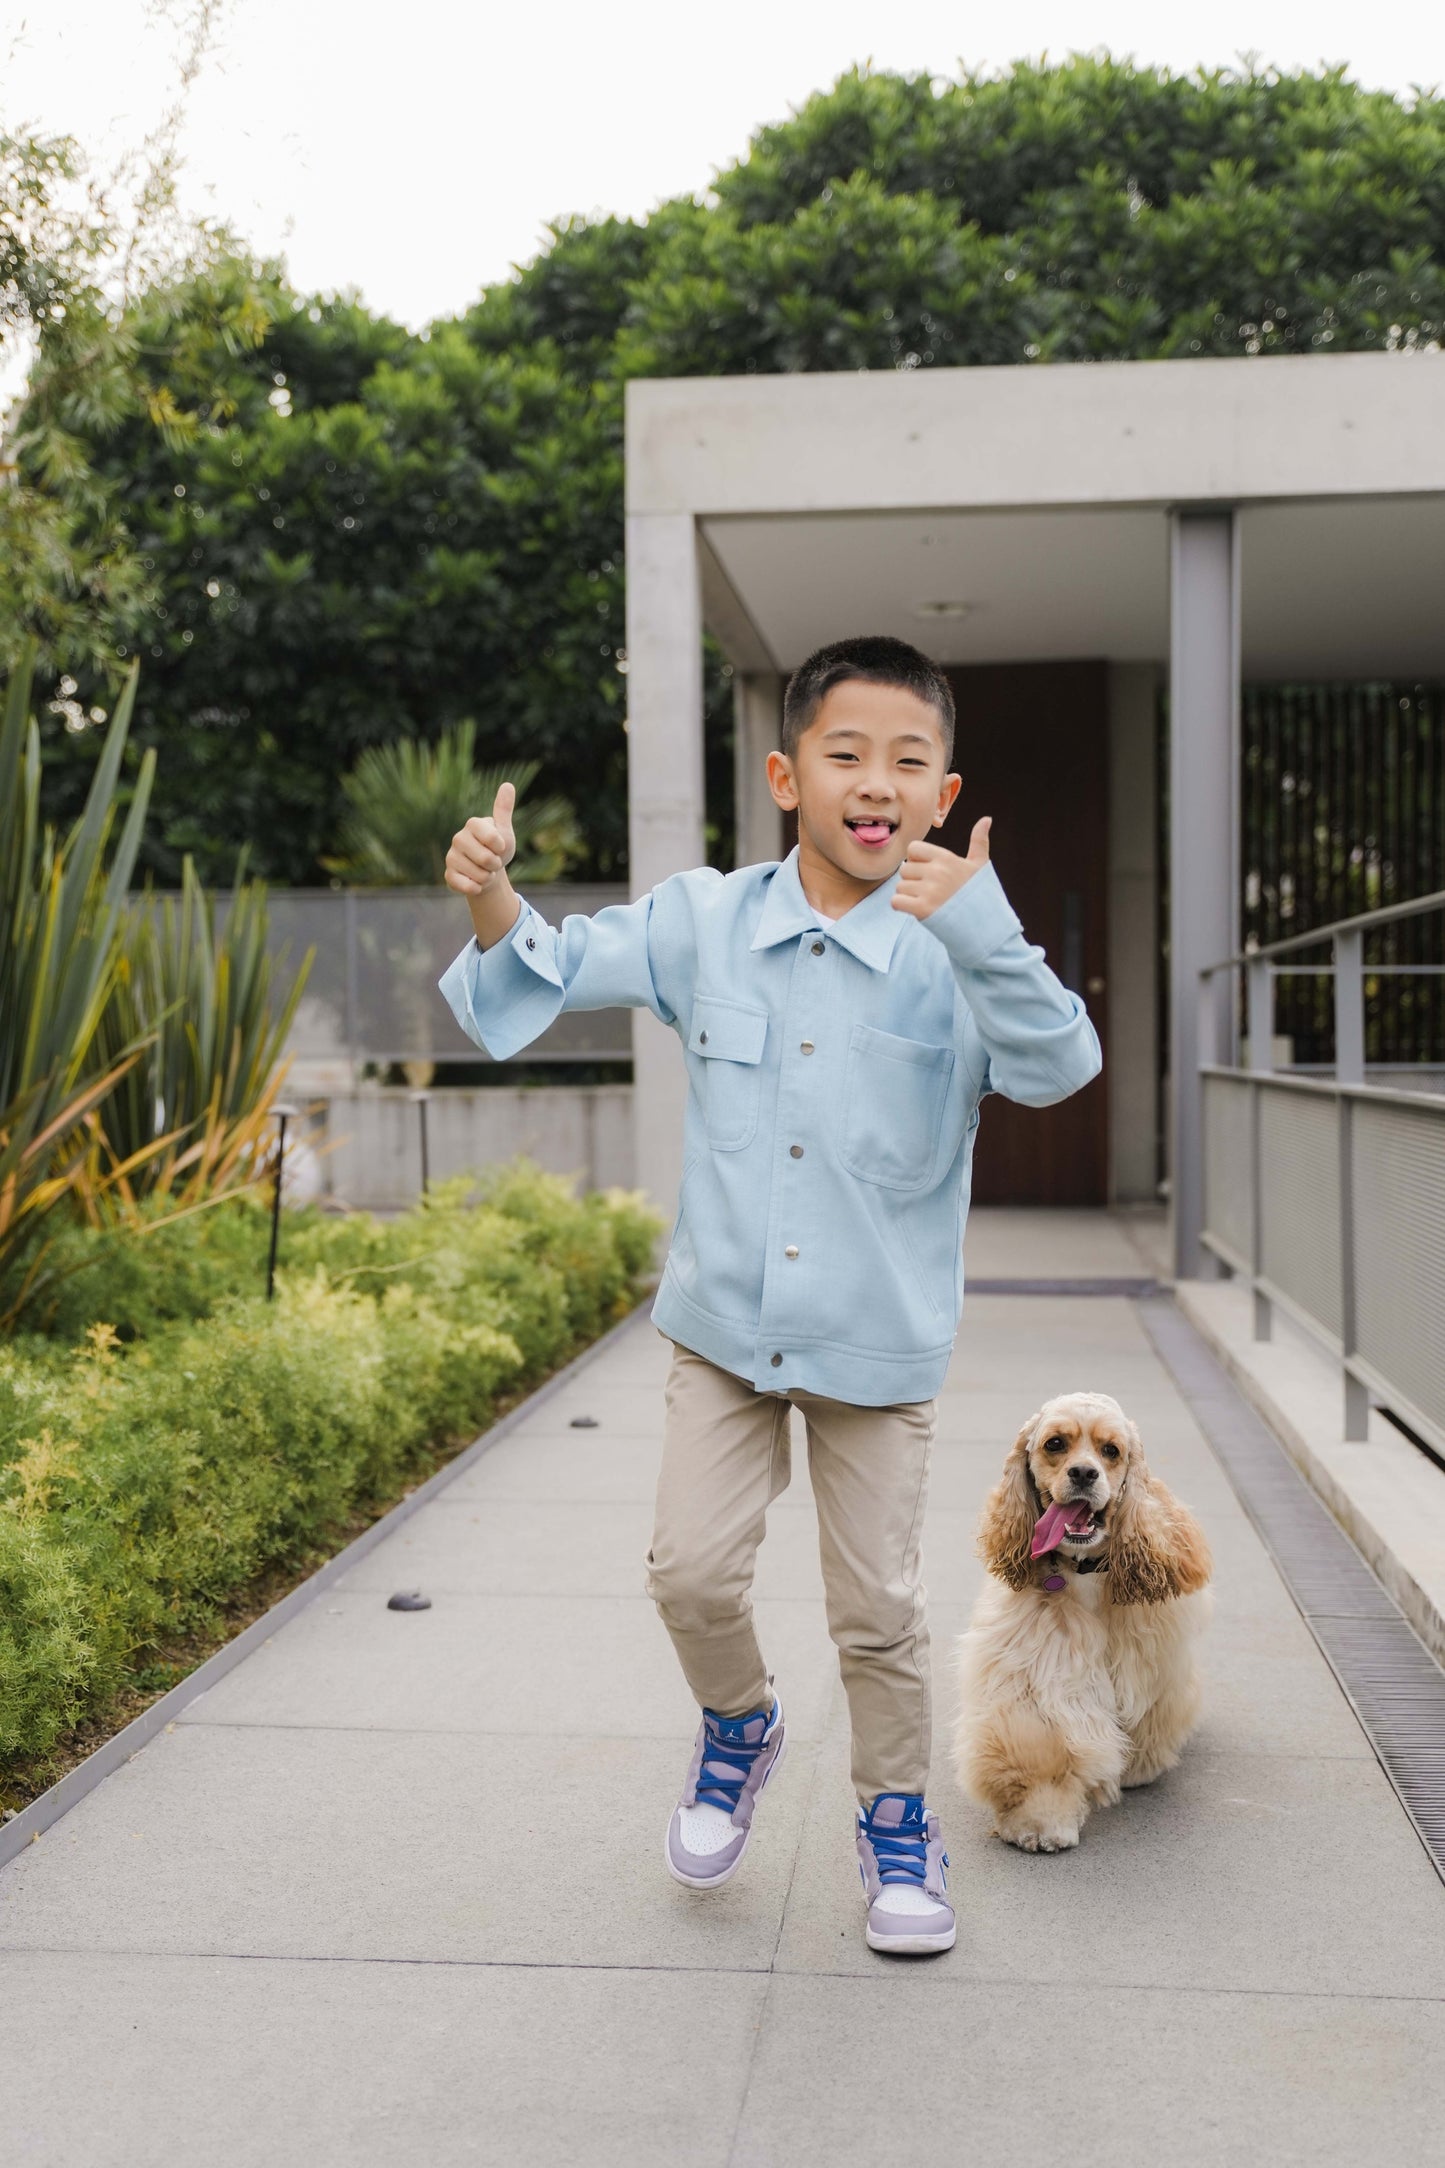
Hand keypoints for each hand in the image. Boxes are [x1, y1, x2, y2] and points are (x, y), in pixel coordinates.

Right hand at [446, 781, 516, 895]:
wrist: (488, 871)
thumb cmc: (497, 849)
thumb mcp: (504, 830)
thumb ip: (504, 810)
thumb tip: (507, 785)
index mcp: (472, 824)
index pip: (492, 838)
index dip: (501, 847)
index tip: (500, 847)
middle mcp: (458, 838)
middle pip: (486, 858)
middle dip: (496, 865)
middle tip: (493, 861)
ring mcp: (451, 857)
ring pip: (478, 875)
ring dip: (488, 878)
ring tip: (485, 871)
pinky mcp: (448, 875)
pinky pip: (466, 886)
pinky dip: (477, 888)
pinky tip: (476, 883)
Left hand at [890, 817, 991, 919]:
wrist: (983, 924)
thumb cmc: (979, 893)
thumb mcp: (980, 865)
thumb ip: (979, 841)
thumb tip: (987, 819)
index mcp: (947, 858)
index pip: (913, 848)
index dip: (916, 859)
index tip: (928, 871)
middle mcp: (937, 872)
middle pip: (904, 869)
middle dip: (912, 880)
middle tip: (929, 890)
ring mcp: (929, 891)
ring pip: (899, 886)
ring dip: (908, 895)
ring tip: (926, 900)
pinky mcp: (922, 909)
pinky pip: (896, 901)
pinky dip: (902, 906)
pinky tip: (916, 909)